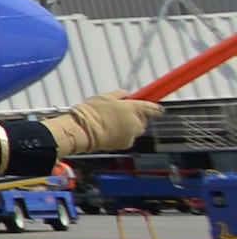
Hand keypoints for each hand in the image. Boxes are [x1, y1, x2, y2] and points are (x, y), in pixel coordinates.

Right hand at [42, 92, 163, 158]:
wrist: (83, 130)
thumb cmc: (91, 113)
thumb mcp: (105, 96)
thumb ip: (119, 95)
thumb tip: (125, 94)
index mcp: (135, 109)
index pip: (153, 108)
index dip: (154, 106)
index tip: (156, 104)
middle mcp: (137, 123)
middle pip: (143, 119)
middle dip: (134, 115)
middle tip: (119, 111)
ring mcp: (132, 135)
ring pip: (135, 129)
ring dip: (127, 125)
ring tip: (109, 121)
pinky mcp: (125, 144)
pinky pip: (127, 137)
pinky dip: (120, 134)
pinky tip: (107, 129)